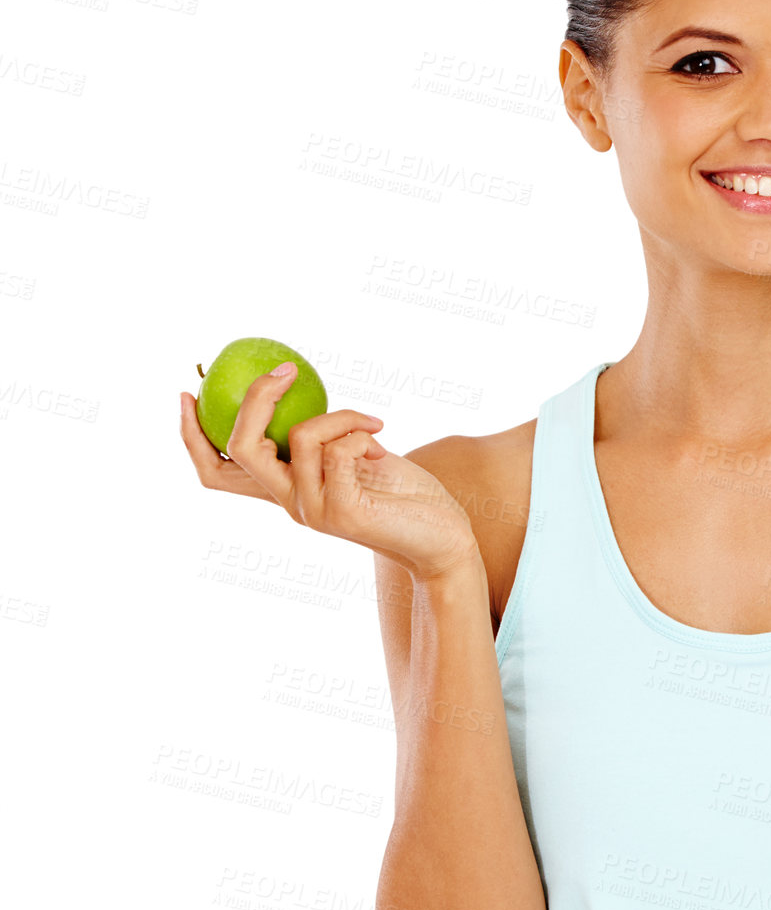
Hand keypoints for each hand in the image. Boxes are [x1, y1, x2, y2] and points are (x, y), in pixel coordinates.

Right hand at [180, 364, 479, 581]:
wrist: (443, 538)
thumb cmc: (403, 495)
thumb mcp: (355, 455)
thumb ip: (325, 438)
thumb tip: (298, 390)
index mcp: (285, 489)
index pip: (217, 472)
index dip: (191, 436)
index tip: (188, 393)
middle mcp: (290, 504)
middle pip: (242, 449)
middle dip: (257, 399)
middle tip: (286, 371)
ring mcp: (314, 511)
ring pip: (300, 438)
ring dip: (340, 415)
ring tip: (371, 424)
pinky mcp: (344, 514)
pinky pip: (338, 451)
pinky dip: (358, 432)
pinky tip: (381, 441)